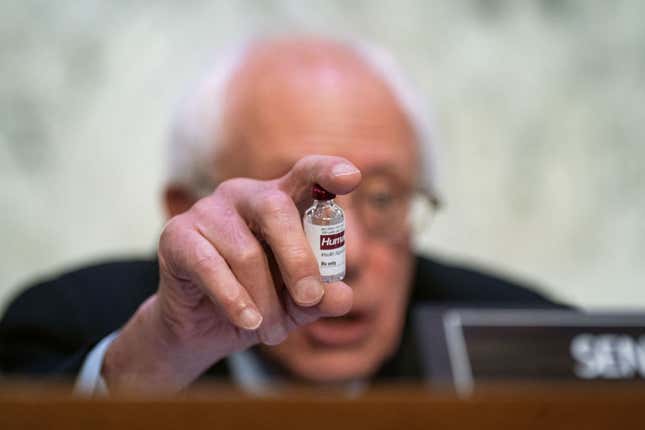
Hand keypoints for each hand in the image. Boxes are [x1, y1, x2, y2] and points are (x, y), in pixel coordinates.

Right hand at [102, 155, 360, 391]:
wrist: (200, 328)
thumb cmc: (257, 303)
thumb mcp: (296, 305)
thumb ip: (321, 298)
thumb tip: (343, 297)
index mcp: (280, 200)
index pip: (306, 174)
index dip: (328, 171)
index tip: (352, 177)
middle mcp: (244, 195)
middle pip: (277, 209)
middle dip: (299, 259)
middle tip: (309, 299)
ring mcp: (207, 211)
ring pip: (246, 251)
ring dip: (264, 299)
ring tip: (272, 331)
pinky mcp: (177, 235)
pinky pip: (211, 266)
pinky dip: (234, 299)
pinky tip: (248, 322)